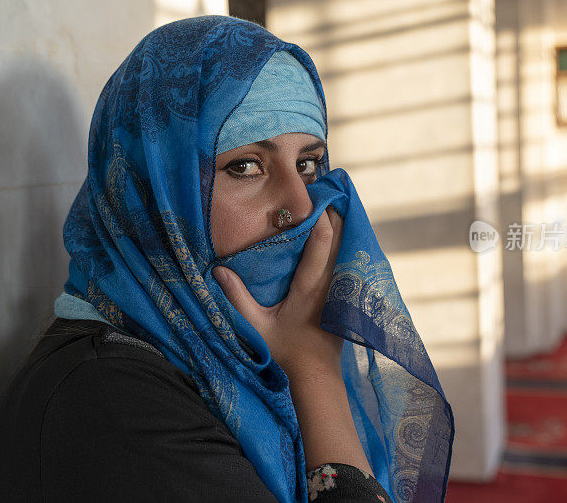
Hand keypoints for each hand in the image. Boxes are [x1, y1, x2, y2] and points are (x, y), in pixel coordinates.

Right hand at [213, 207, 343, 378]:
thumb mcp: (256, 326)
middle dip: (334, 212)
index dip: (319, 214)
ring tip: (330, 204)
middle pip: (340, 236)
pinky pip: (348, 260)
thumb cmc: (286, 351)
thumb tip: (218, 270)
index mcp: (310, 285)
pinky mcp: (346, 294)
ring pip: (347, 247)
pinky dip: (343, 243)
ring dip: (340, 226)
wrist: (317, 375)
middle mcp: (331, 282)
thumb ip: (237, 298)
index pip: (322, 240)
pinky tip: (336, 233)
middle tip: (322, 190)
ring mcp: (342, 288)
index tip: (310, 195)